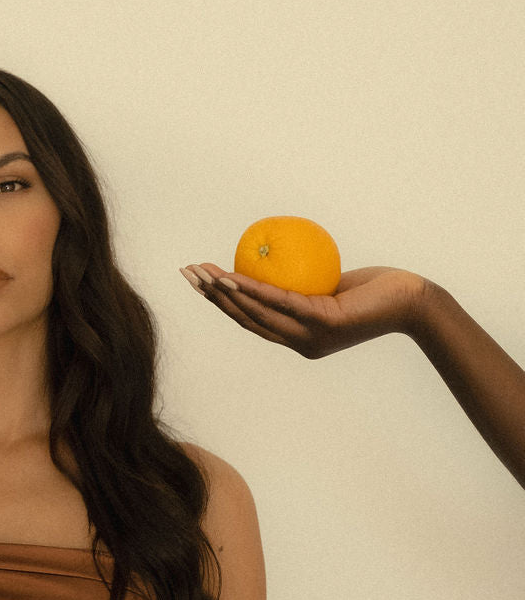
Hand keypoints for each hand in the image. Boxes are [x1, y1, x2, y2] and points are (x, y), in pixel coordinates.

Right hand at [180, 263, 429, 358]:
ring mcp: (311, 337)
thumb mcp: (333, 285)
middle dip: (212, 297)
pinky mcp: (324, 323)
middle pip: (246, 320)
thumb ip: (306, 280)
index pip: (252, 321)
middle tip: (188, 274)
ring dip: (224, 293)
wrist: (412, 302)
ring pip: (257, 314)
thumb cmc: (376, 289)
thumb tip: (278, 255)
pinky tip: (232, 275)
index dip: (221, 303)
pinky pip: (281, 301)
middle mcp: (301, 344)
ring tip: (202, 273)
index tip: (200, 282)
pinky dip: (252, 289)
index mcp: (299, 339)